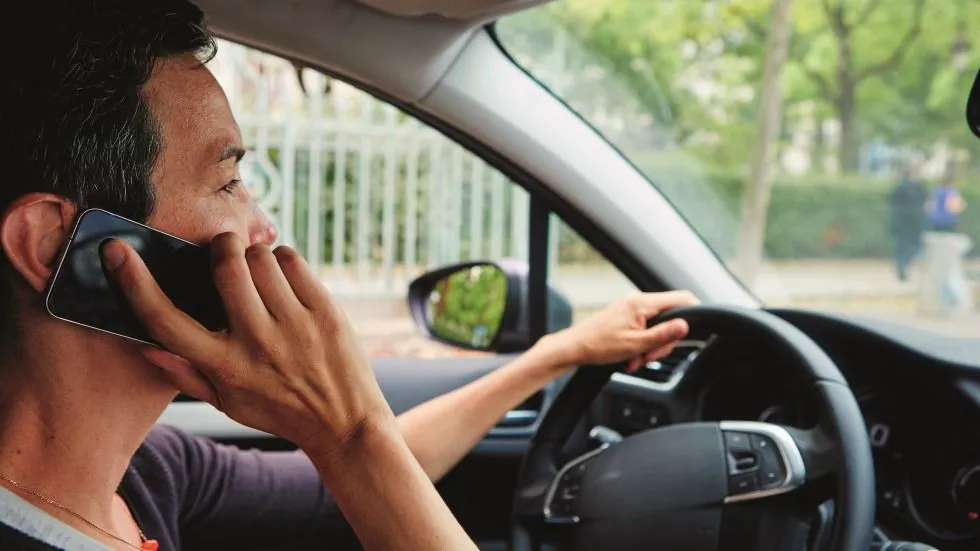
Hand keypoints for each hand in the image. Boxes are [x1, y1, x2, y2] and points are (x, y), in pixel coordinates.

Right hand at [101, 233, 390, 450]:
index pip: (165, 320)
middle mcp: (256, 342)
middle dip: (220, 245)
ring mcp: (294, 325)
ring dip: (254, 255)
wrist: (344, 423)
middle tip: (224, 248)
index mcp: (223, 366)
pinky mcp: (325, 311)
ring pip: (261, 257)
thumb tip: (146, 345)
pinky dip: (283, 260)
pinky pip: (293, 261)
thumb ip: (186, 374)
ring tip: (260, 273)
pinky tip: (284, 279)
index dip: (134, 282)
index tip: (116, 252)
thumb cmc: (279, 410)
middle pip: (225, 266)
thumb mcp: (228, 403)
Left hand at [550, 290, 697, 371]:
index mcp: (642, 303)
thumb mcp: (636, 344)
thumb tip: (685, 325)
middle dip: (663, 342)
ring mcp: (632, 307)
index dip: (693, 314)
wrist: (574, 348)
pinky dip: (642, 344)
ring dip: (651, 346)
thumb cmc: (598, 345)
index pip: (682, 299)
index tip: (693, 332)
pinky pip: (645, 328)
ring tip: (635, 359)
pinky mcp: (626, 316)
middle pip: (670, 317)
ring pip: (657, 326)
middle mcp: (638, 300)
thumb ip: (663, 335)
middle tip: (648, 357)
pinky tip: (631, 356)